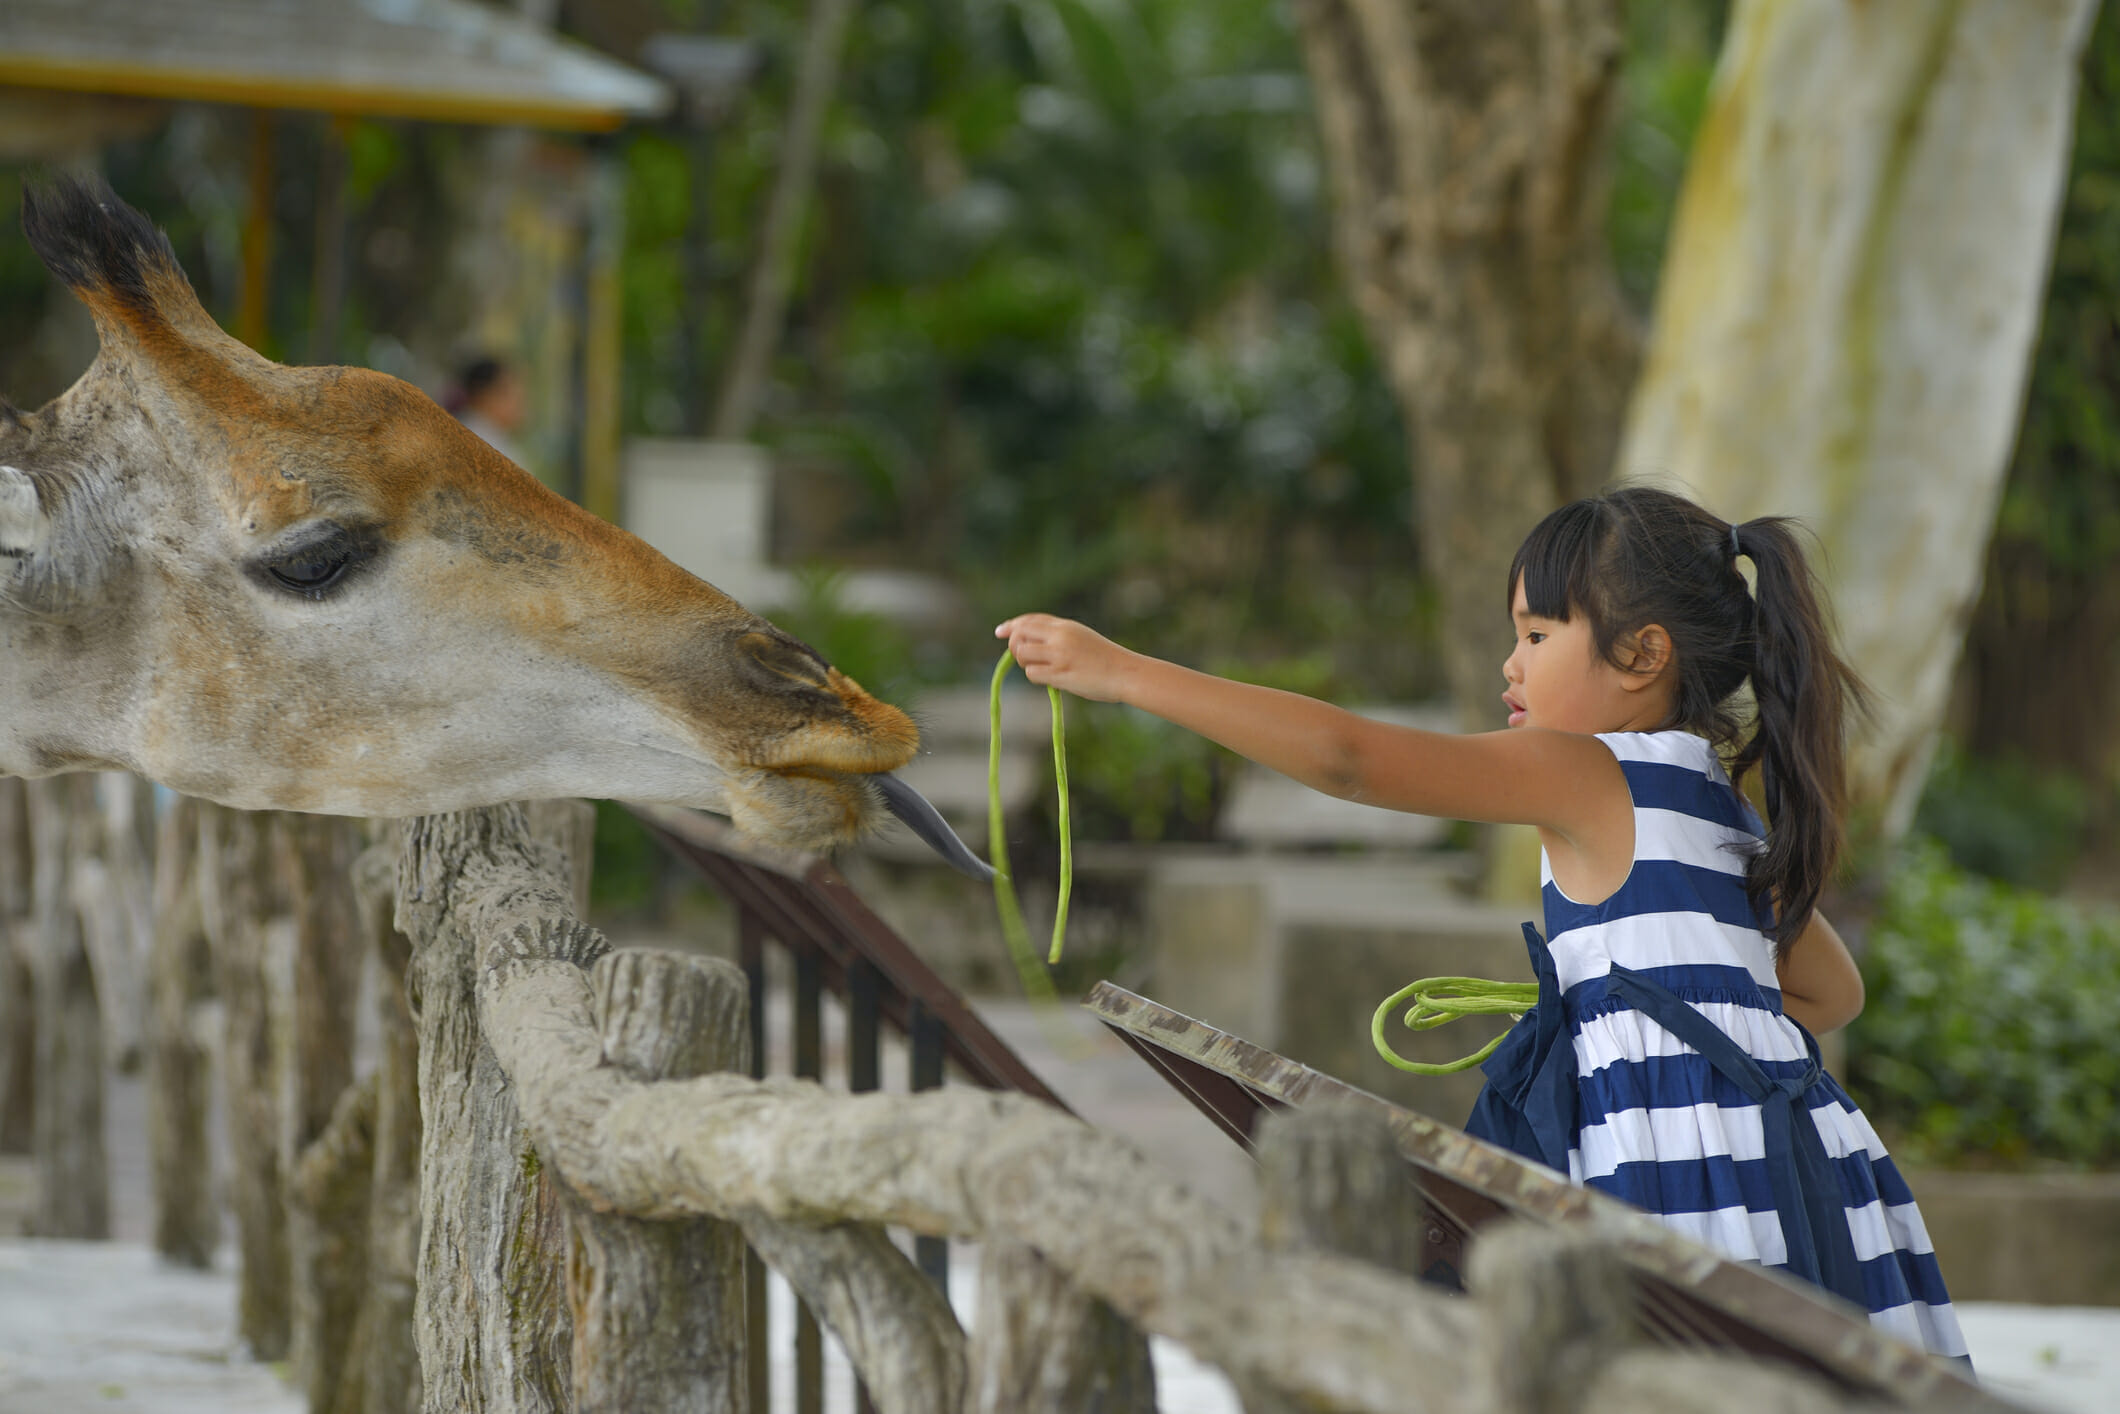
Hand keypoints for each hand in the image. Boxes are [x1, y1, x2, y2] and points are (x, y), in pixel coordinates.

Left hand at [994, 613, 1134, 702]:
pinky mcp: (1060, 674)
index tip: (1000, 631)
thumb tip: (1032, 644)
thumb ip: (1059, 637)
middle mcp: (1060, 636)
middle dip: (1014, 645)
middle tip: (1022, 657)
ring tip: (1042, 669)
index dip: (1012, 625)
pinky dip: (1035, 676)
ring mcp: (1059, 655)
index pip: (1031, 620)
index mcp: (1066, 626)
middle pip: (1020, 634)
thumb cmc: (1106, 659)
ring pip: (1022, 654)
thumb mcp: (1082, 637)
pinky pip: (1032, 673)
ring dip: (1025, 663)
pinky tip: (1050, 680)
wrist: (1125, 672)